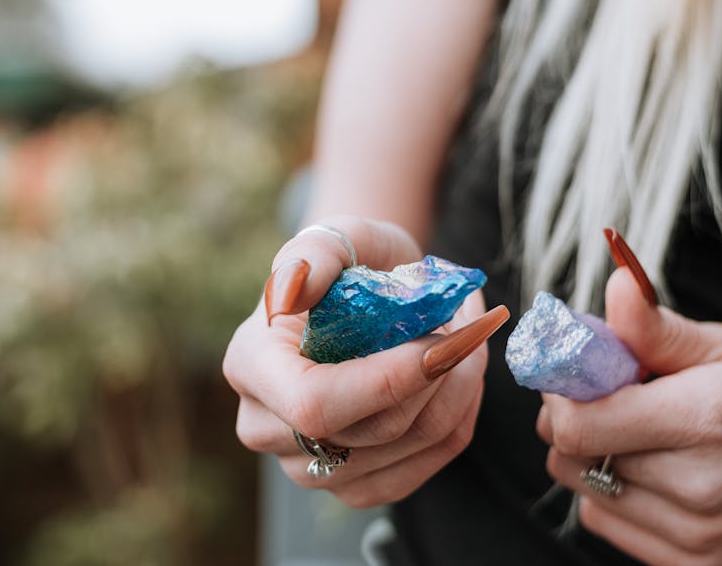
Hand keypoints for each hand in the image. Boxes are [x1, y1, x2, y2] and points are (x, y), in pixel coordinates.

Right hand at [223, 216, 506, 507]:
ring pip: (410, 449)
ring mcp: (306, 467)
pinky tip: (462, 377)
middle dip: (441, 376)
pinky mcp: (352, 485)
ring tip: (468, 338)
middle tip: (471, 322)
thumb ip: (314, 254)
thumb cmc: (349, 262)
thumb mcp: (337, 236)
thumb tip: (291, 293)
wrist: (360, 296)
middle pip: (374, 431)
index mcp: (250, 366)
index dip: (389, 381)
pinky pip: (426, 466)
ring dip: (460, 391)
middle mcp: (266, 427)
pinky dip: (459, 418)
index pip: (315, 404)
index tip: (447, 337)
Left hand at [539, 268, 721, 564]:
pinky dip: (610, 492)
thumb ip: (658, 328)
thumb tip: (612, 288)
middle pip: (569, 455)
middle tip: (611, 392)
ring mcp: (695, 535)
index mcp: (706, 420)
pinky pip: (606, 521)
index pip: (577, 422)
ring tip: (641, 430)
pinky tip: (652, 467)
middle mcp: (697, 487)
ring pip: (581, 489)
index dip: (560, 390)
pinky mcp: (692, 563)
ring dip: (590, 454)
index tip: (577, 368)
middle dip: (572, 414)